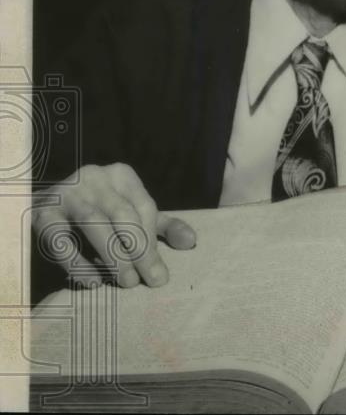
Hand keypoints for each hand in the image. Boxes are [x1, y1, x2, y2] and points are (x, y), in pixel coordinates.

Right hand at [32, 163, 195, 287]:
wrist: (45, 210)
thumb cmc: (101, 214)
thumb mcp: (133, 216)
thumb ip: (163, 228)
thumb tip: (191, 242)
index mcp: (121, 175)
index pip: (143, 206)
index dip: (152, 241)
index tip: (159, 272)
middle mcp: (94, 177)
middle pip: (122, 213)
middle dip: (139, 250)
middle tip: (148, 280)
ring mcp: (66, 192)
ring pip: (93, 222)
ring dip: (112, 255)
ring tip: (126, 282)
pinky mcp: (41, 214)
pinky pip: (60, 239)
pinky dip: (77, 262)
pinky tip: (92, 281)